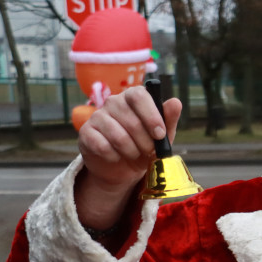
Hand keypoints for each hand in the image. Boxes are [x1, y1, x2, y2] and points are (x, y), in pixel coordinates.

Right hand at [76, 87, 181, 230]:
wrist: (122, 167)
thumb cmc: (144, 145)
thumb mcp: (161, 135)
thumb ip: (168, 119)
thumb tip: (176, 102)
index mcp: (132, 98)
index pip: (139, 95)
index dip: (151, 116)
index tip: (160, 135)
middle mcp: (113, 102)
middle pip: (131, 120)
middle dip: (145, 142)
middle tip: (149, 151)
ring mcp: (97, 116)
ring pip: (118, 136)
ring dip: (131, 151)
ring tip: (134, 154)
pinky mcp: (86, 133)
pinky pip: (102, 146)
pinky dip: (114, 157)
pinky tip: (117, 157)